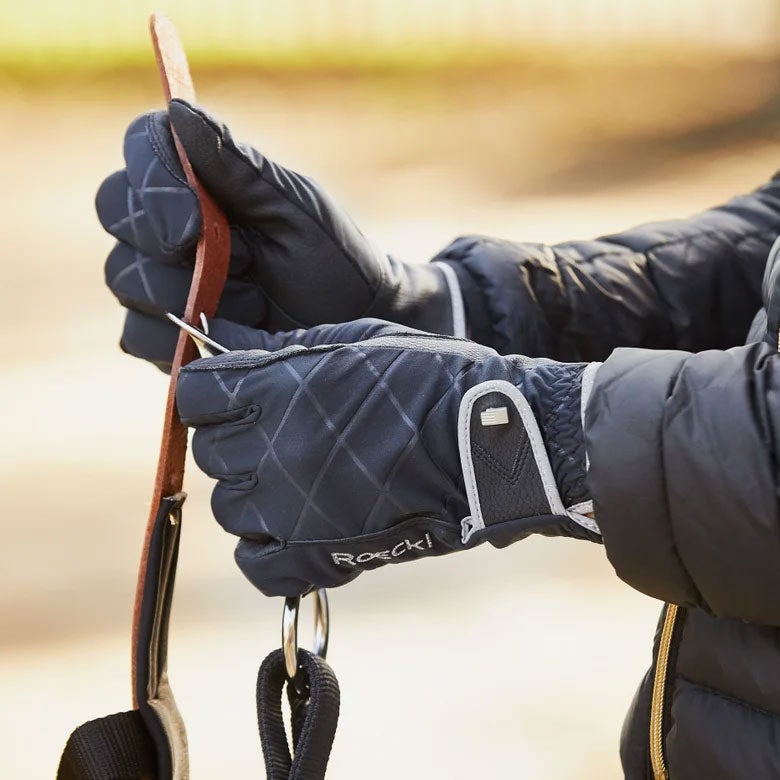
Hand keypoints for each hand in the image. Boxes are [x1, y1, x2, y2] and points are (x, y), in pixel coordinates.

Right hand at [96, 101, 460, 370]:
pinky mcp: (165, 335)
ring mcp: (160, 280)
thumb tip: (178, 109)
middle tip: (240, 267)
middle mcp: (167, 224)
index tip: (195, 221)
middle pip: (116, 210)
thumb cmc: (331, 258)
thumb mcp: (294, 209)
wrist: (355, 326)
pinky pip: (138, 335)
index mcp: (199, 178)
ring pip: (124, 278)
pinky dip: (177, 340)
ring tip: (251, 305)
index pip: (141, 148)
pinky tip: (227, 337)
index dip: (153, 179)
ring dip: (183, 296)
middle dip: (169, 245)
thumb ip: (239, 167)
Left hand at [176, 319, 599, 595]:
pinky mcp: (314, 557)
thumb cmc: (431, 380)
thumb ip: (284, 351)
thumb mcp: (355, 341)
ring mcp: (286, 509)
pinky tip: (300, 527)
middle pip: (208, 451)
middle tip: (284, 434)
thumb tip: (228, 349)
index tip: (233, 394)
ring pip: (228, 507)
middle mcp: (268, 450)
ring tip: (303, 479)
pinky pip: (255, 565)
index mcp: (273, 389)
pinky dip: (268, 550)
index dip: (211, 392)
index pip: (192, 393)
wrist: (487, 444)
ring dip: (255, 493)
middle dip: (238, 439)